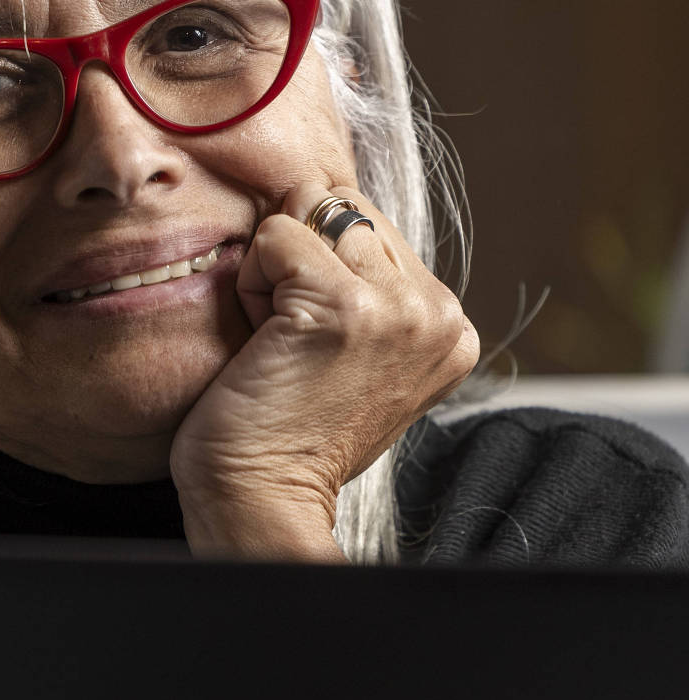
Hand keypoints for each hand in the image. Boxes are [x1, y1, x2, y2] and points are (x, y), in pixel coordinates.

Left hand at [171, 183, 477, 559]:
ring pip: (312, 209)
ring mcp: (398, 306)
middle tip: (288, 335)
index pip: (372, 222)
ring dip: (273, 268)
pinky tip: (264, 339)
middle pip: (344, 204)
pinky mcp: (344, 306)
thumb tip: (325, 211)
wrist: (263, 495)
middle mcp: (439, 309)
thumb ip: (367, 290)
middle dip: (298, 255)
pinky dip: (251, 281)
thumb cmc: (287, 429)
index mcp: (448, 320)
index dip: (319, 264)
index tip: (312, 340)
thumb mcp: (356, 353)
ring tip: (278, 337)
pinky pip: (275, 235)